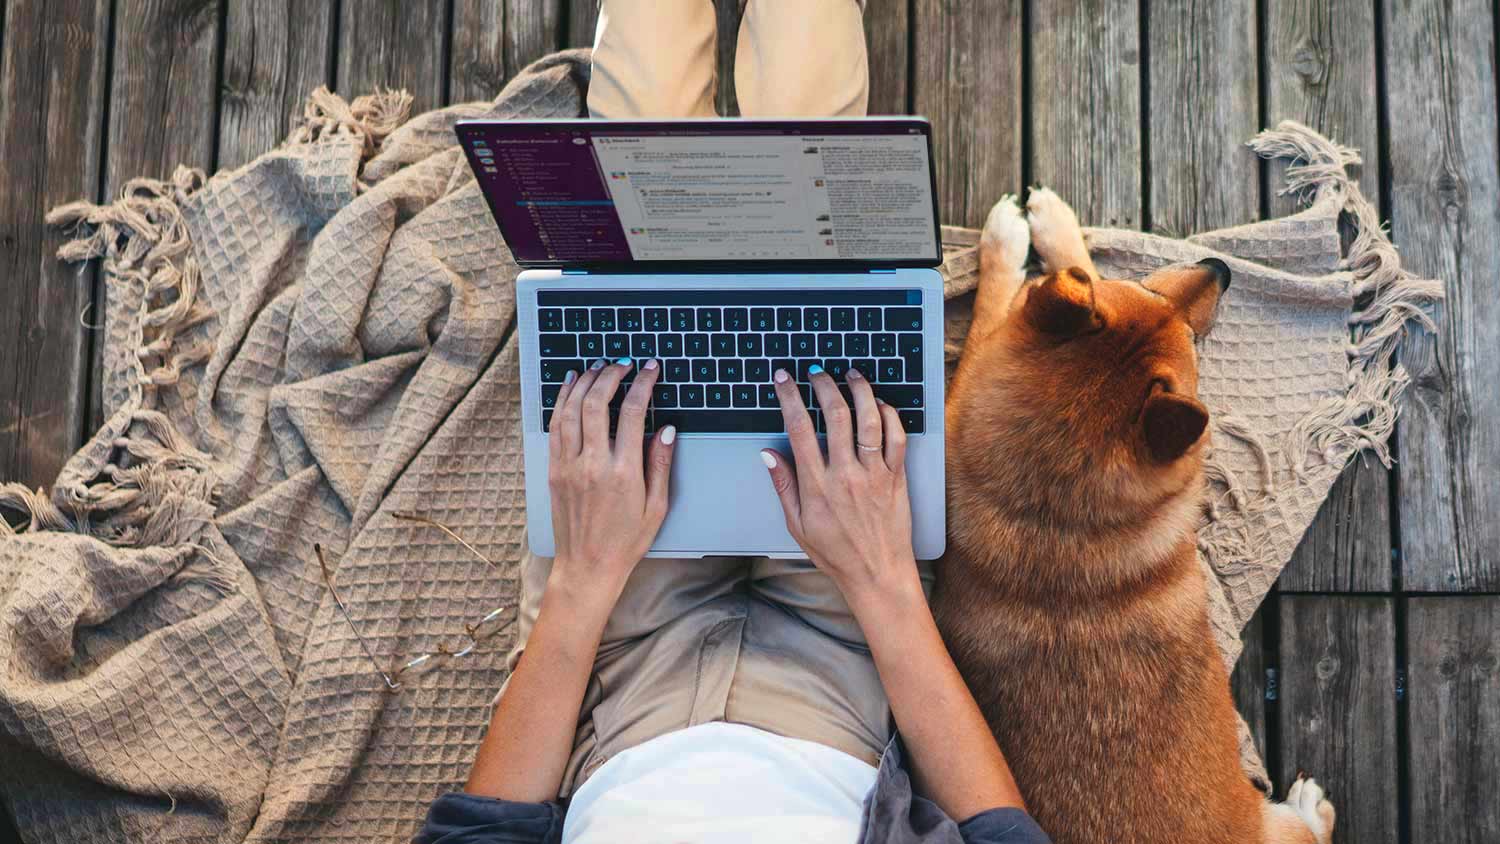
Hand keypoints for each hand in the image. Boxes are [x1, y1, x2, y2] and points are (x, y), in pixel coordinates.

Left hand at [547, 358, 676, 594]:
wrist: (588, 566)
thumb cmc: (626, 540)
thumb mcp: (657, 506)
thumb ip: (660, 464)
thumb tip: (666, 428)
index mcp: (623, 473)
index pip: (632, 412)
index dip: (642, 384)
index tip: (649, 369)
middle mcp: (592, 465)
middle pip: (597, 403)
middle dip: (610, 375)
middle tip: (622, 364)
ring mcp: (568, 466)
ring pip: (571, 410)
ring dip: (584, 382)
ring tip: (597, 366)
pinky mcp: (554, 470)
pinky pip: (555, 426)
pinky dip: (562, 400)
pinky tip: (570, 385)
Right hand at [761, 365, 919, 607]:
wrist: (877, 574)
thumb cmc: (836, 554)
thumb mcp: (797, 525)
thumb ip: (783, 486)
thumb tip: (769, 455)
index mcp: (817, 485)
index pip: (799, 429)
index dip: (789, 397)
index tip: (784, 379)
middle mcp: (846, 474)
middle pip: (836, 415)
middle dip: (824, 385)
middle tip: (817, 373)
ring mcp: (875, 474)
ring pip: (870, 419)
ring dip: (860, 390)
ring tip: (850, 375)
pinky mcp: (896, 477)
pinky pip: (897, 437)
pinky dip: (890, 414)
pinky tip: (880, 404)